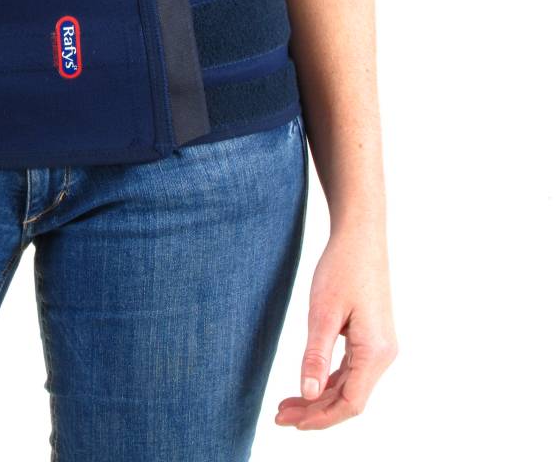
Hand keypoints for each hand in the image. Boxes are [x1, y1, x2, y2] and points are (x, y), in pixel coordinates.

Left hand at [275, 224, 397, 429]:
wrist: (359, 238)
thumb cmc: (341, 269)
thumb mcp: (322, 313)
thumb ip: (315, 356)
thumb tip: (308, 395)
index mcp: (375, 351)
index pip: (351, 403)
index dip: (322, 418)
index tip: (292, 423)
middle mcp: (383, 354)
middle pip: (349, 398)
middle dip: (315, 411)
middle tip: (279, 417)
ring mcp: (378, 347)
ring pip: (348, 386)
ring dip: (319, 399)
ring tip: (285, 407)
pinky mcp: (370, 338)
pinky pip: (349, 370)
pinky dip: (326, 381)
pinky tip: (305, 386)